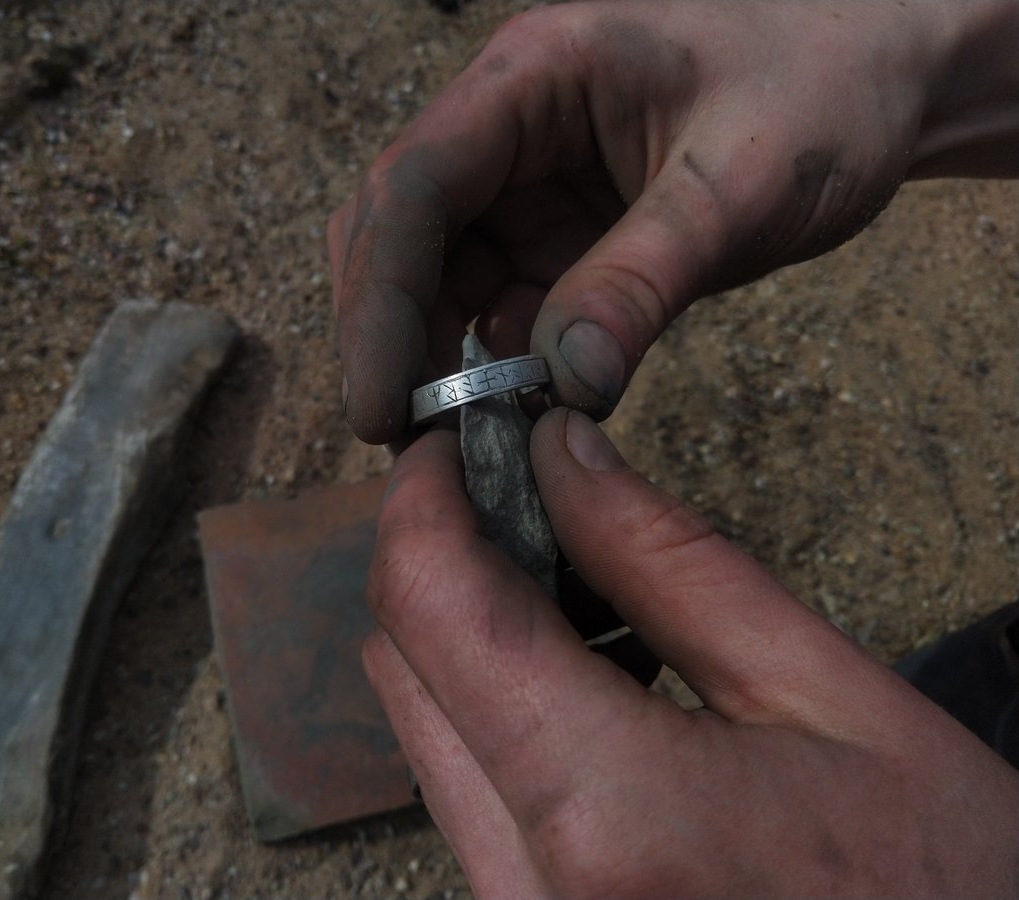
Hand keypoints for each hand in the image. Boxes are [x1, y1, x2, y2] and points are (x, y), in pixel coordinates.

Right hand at [328, 0, 1018, 443]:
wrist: (877, 77)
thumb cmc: (823, 88)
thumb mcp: (743, 183)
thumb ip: (645, 279)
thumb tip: (562, 390)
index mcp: (533, 75)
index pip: (414, 185)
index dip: (381, 300)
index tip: (378, 405)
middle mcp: (507, 126)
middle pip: (397, 231)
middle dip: (389, 333)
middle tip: (403, 437)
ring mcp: (525, 183)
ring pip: (434, 275)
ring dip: (435, 355)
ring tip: (458, 437)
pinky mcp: (554, 233)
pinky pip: (495, 303)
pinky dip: (492, 361)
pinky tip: (511, 411)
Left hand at [363, 410, 1018, 895]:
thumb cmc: (941, 885)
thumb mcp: (830, 696)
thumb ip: (673, 563)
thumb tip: (562, 456)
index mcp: (606, 812)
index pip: (433, 608)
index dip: (423, 500)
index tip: (458, 443)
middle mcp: (524, 884)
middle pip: (404, 667)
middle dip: (444, 557)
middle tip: (527, 495)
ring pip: (424, 730)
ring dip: (471, 635)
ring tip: (581, 590)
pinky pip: (465, 791)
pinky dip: (497, 711)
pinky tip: (590, 681)